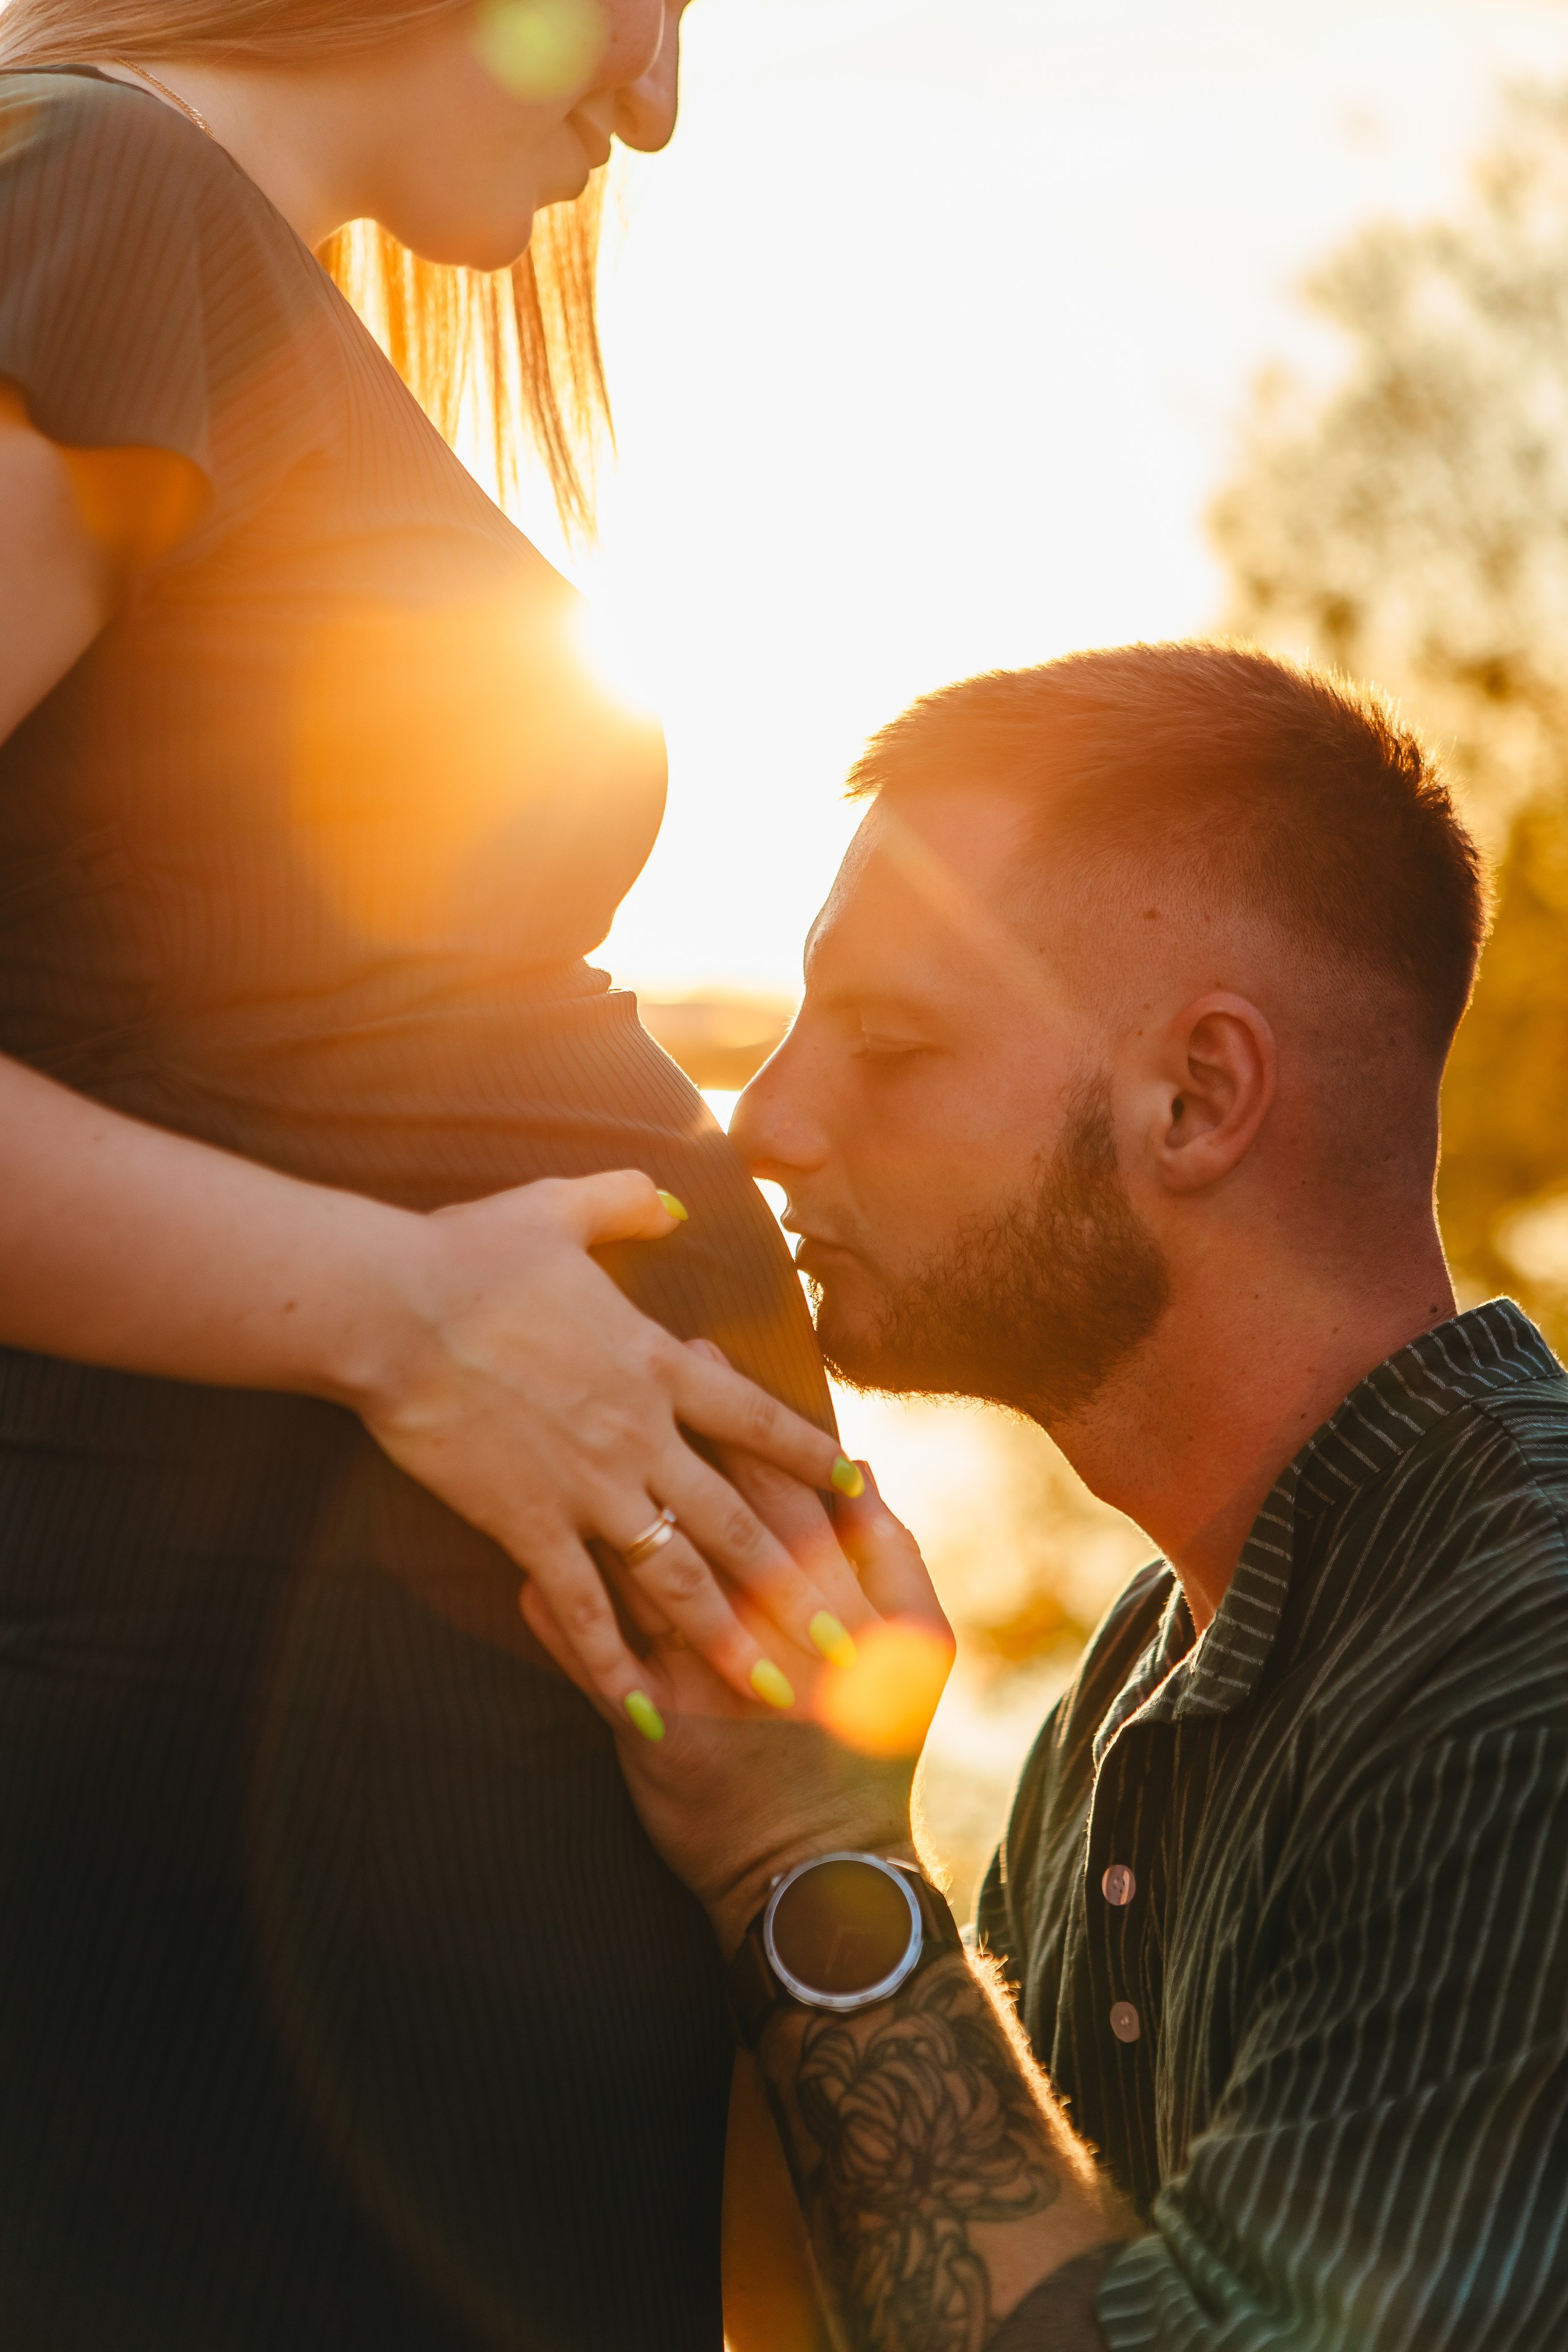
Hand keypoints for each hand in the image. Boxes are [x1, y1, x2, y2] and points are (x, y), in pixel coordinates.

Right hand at [351, 1170, 864, 1729]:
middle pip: (737, 1519)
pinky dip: (612, 1664)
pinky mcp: (528, 1523)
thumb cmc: (468, 1252)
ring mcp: (587, 1485)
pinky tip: (641, 1711)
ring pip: (677, 1577)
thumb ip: (625, 1203)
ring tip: (772, 1685)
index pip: (754, 1419)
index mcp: (654, 1364)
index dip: (808, 1454)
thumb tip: (674, 1197)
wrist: (392, 1306)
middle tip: (844, 1633)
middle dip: (794, 1579)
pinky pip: (580, 1609)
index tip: (855, 1485)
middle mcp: (639, 1434)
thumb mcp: (559, 1207)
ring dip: (728, 1635)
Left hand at [521, 1404, 955, 1953]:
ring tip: (566, 1449)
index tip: (704, 1358)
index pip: (782, 1486)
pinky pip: (592, 1662)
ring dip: (601, 1507)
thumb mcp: (917, 1647)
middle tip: (619, 1371)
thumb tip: (856, 1465)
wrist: (816, 1873)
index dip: (740, 1416)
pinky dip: (557, 1615)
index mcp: (836, 1604)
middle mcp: (768, 1634)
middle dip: (663, 1435)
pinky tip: (520, 1567)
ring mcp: (704, 1682)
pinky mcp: (652, 1732)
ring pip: (645, 1574)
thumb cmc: (870, 1753)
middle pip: (707, 1511)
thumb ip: (892, 1551)